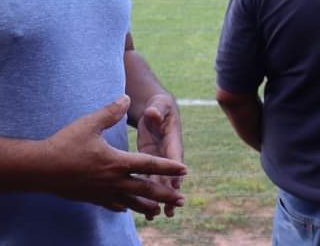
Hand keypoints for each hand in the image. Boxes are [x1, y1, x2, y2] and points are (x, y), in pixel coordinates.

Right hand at [41, 96, 185, 218]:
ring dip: (147, 206)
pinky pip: (112, 205)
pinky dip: (123, 206)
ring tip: (160, 211)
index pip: (148, 164)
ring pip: (130, 202)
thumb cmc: (65, 144)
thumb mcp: (89, 123)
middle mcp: (112, 181)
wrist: (41, 169)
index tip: (184, 170)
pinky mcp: (91, 198)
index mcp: (116, 162)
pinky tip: (126, 208)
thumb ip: (110, 111)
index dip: (168, 167)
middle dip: (164, 195)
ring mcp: (102, 192)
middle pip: (145, 189)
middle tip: (181, 201)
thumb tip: (126, 98)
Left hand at [136, 93, 183, 217]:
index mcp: (172, 139)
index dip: (175, 171)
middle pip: (170, 175)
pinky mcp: (148, 163)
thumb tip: (152, 113)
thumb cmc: (158, 105)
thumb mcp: (159, 104)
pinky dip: (147, 194)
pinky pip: (149, 180)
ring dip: (159, 198)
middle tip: (170, 209)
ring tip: (157, 215)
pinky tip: (144, 209)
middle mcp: (168, 153)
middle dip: (169, 193)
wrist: (155, 109)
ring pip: (160, 182)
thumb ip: (157, 109)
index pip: (174, 156)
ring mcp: (159, 160)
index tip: (176, 185)